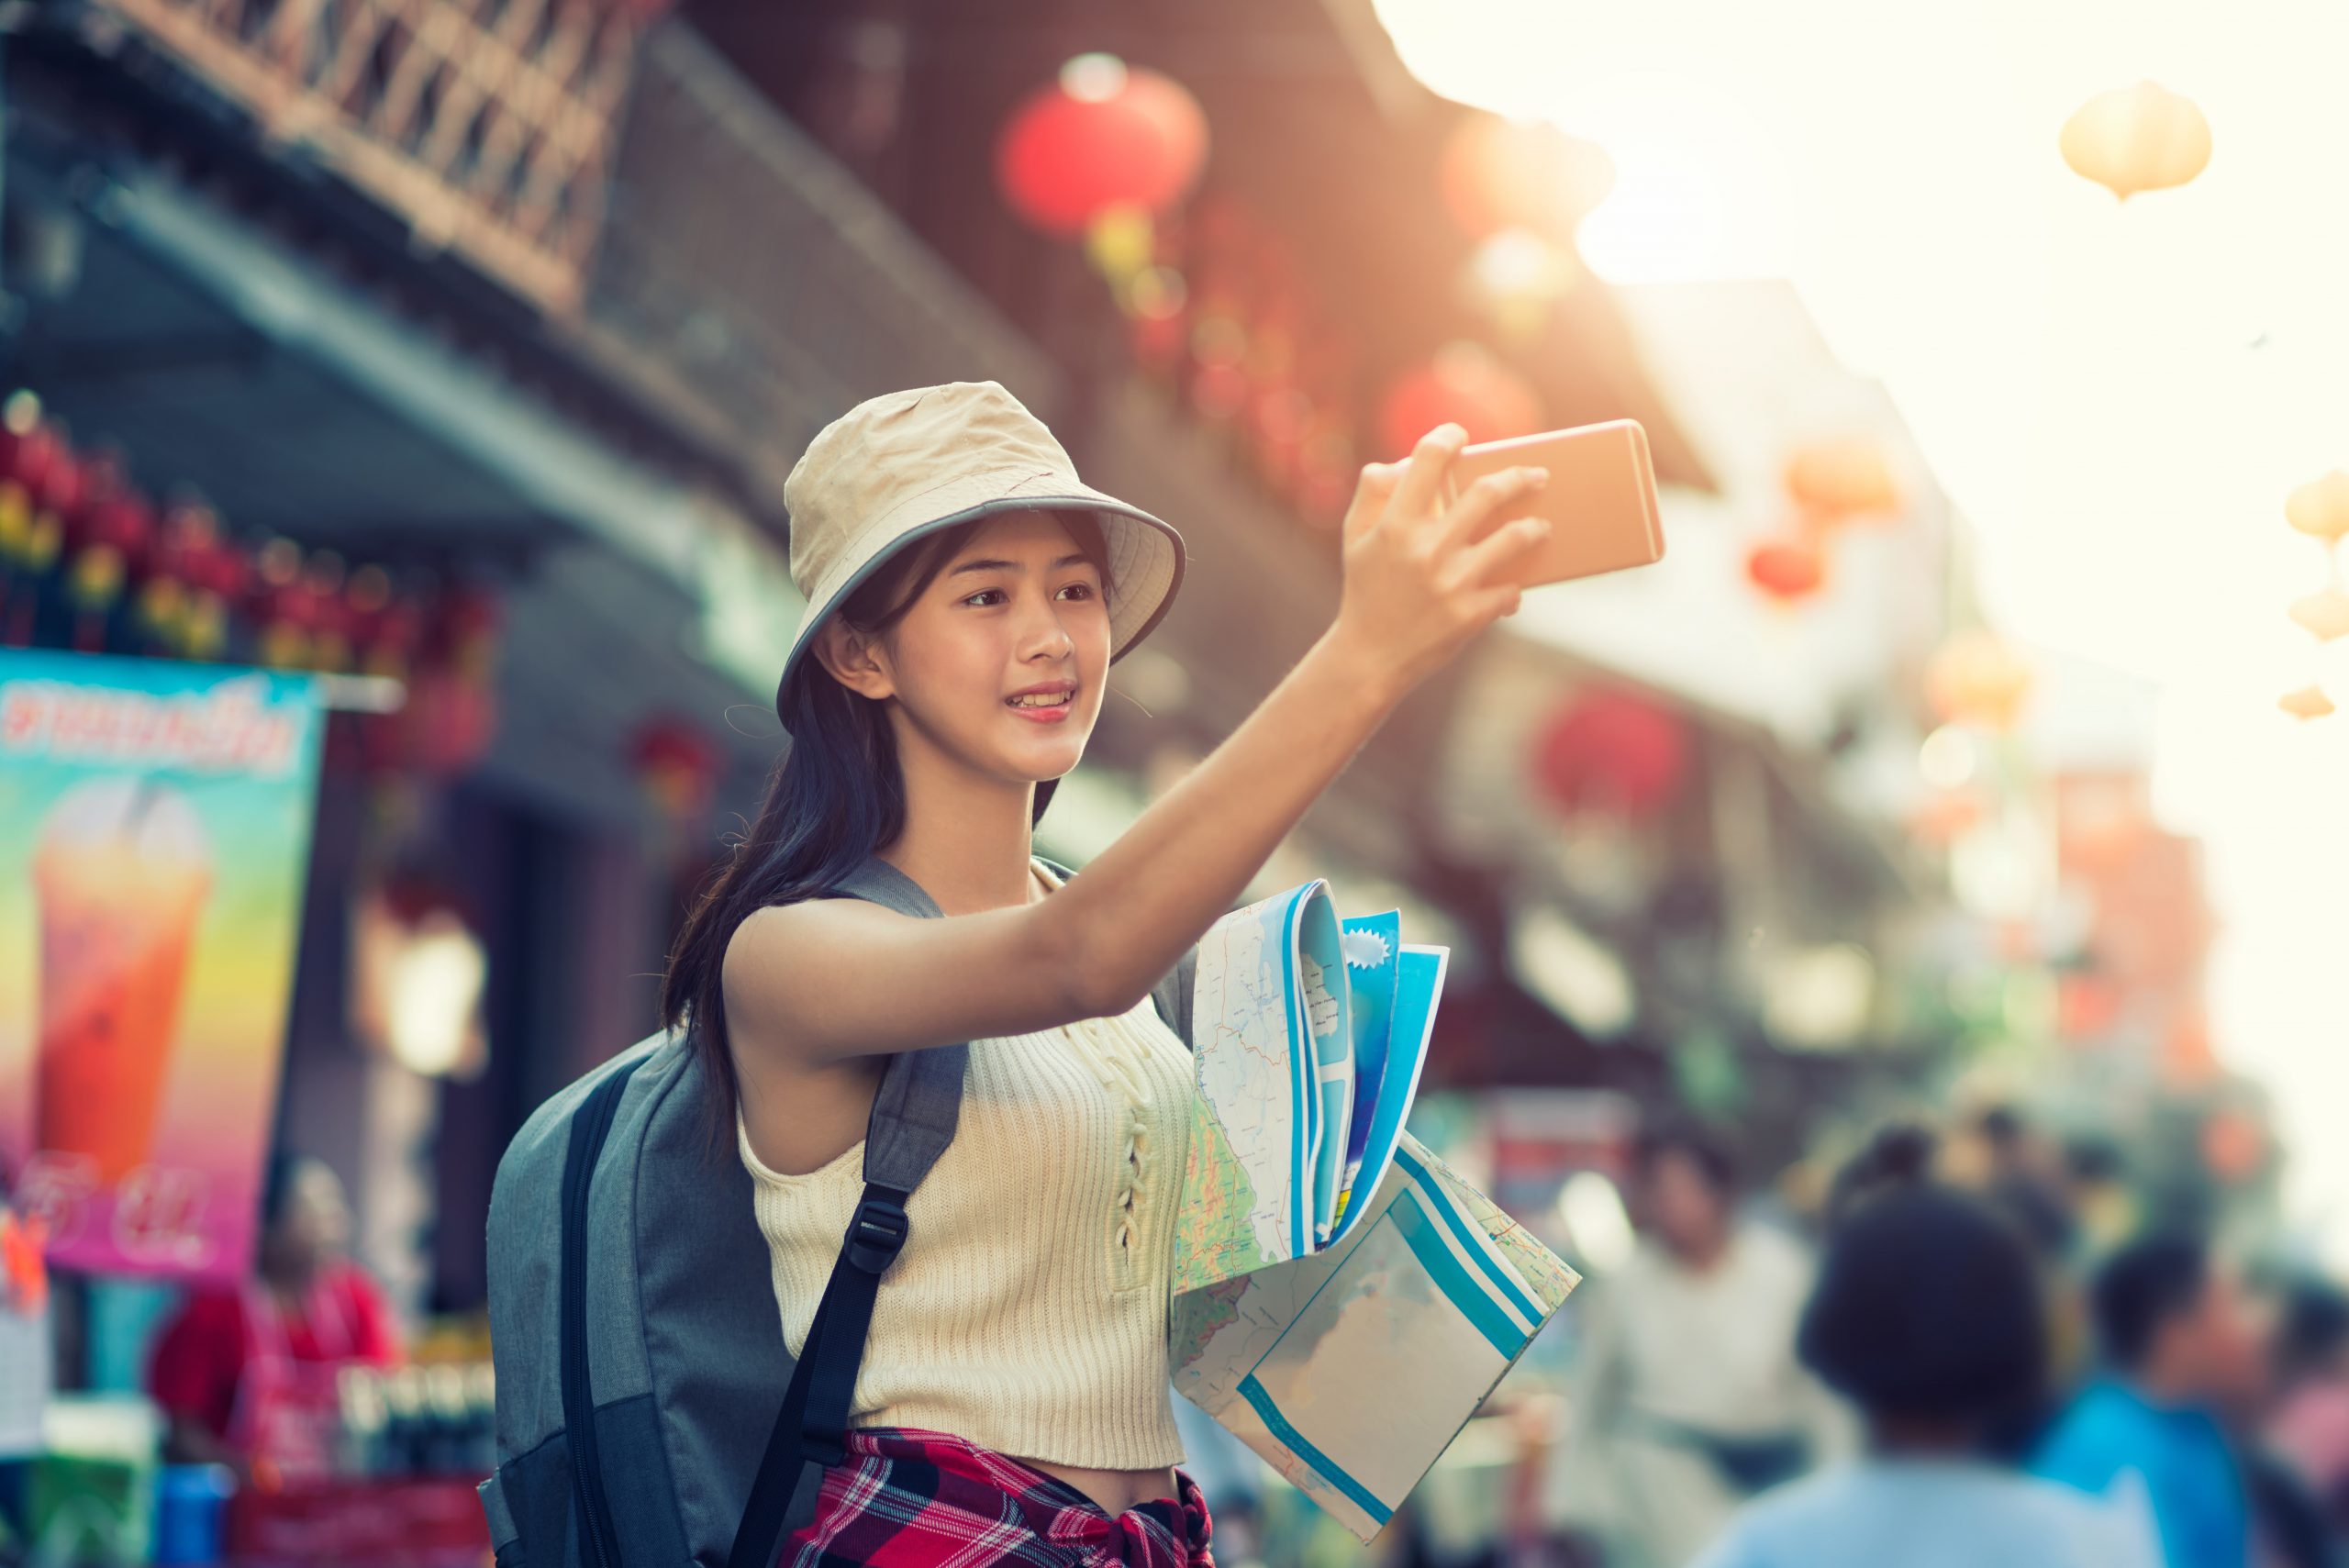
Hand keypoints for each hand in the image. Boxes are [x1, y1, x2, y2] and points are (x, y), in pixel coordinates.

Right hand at [1326, 424, 1550, 697]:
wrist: (1369, 658)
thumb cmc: (1365, 592)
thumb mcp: (1354, 539)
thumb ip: (1370, 494)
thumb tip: (1396, 463)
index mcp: (1395, 525)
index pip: (1428, 460)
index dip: (1448, 437)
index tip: (1462, 436)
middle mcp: (1425, 549)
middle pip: (1487, 493)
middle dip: (1519, 478)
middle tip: (1536, 475)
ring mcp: (1451, 583)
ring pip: (1512, 538)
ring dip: (1534, 529)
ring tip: (1541, 527)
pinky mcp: (1469, 615)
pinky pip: (1510, 591)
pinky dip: (1514, 589)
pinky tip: (1512, 590)